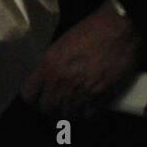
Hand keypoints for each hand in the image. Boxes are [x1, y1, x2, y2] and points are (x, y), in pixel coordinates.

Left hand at [21, 0, 140, 117]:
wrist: (117, 31)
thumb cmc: (89, 31)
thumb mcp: (60, 45)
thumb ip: (50, 64)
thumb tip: (46, 79)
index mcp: (47, 65)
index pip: (28, 94)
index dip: (32, 99)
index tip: (37, 98)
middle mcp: (61, 81)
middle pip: (47, 108)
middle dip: (49, 108)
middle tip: (55, 104)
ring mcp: (81, 91)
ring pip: (66, 115)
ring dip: (67, 112)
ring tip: (70, 107)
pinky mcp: (101, 96)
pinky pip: (87, 115)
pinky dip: (85, 114)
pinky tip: (86, 108)